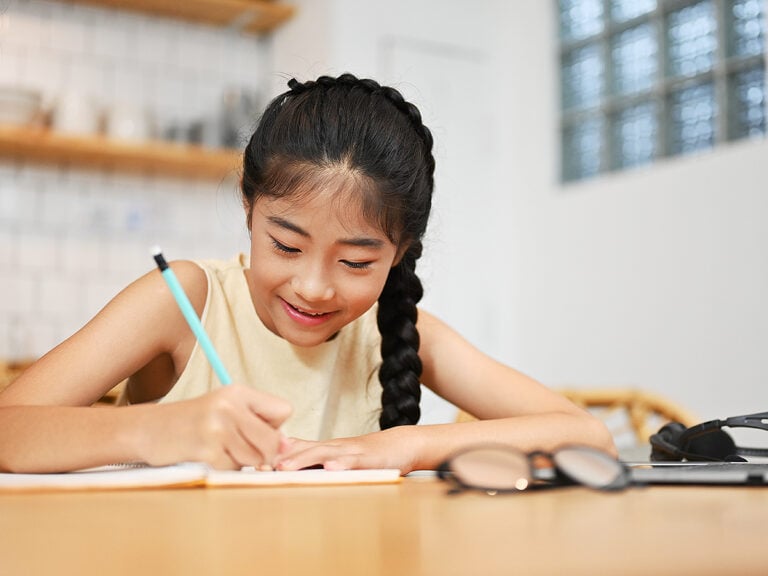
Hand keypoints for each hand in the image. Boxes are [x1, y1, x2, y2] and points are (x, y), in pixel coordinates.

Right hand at [140, 384, 291, 469]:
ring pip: (255, 458)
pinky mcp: (205, 448)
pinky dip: (224, 467)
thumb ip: (258, 423)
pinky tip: (207, 455)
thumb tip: (288, 447)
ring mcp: (217, 427)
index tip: (256, 430)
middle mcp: (230, 405)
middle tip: (241, 448)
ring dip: (241, 461)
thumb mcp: (226, 410)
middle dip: (263, 452)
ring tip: (221, 449)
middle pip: (273, 440)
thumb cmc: (194, 422)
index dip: (276, 427)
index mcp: (239, 392)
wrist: (149, 429)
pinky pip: (233, 468)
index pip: (284, 410)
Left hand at [274, 427, 417, 473]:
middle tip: (260, 467)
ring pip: (323, 453)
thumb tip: (283, 454)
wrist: (401, 444)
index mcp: (325, 449)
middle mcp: (334, 447)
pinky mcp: (369, 458)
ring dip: (303, 460)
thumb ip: (312, 454)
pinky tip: (332, 469)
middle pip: (304, 450)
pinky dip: (342, 464)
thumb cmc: (367, 454)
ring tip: (285, 468)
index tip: (252, 464)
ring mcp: (351, 451)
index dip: (275, 455)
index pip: (296, 449)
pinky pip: (354, 461)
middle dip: (281, 459)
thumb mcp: (337, 454)